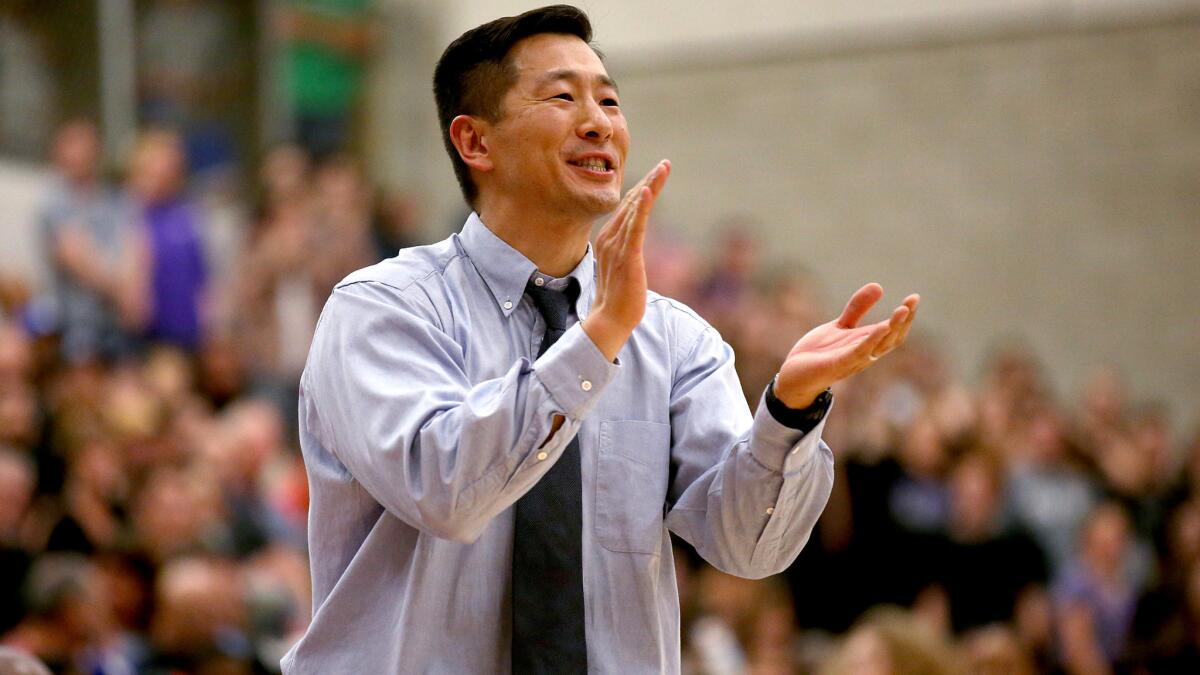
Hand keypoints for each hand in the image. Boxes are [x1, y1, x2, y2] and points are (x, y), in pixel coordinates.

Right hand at [582, 160, 670, 360]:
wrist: (611, 319)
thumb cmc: (619, 295)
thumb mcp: (624, 265)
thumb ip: (627, 248)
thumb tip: (634, 240)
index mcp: (608, 238)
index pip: (628, 207)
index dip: (643, 189)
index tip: (657, 173)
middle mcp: (610, 237)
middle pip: (632, 203)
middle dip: (651, 182)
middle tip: (666, 164)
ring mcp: (617, 246)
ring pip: (636, 210)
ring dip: (651, 187)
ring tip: (663, 169)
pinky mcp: (627, 256)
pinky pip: (636, 227)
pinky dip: (642, 208)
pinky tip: (647, 191)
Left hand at [774, 283, 919, 407]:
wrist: (794, 375)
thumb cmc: (820, 353)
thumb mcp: (841, 326)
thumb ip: (857, 308)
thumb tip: (879, 286)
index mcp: (868, 344)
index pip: (894, 330)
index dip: (906, 316)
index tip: (914, 297)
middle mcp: (866, 354)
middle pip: (893, 338)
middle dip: (904, 320)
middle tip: (913, 301)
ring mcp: (854, 360)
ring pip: (880, 345)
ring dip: (893, 327)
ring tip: (903, 309)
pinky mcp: (839, 364)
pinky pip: (860, 352)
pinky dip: (872, 340)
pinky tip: (882, 326)